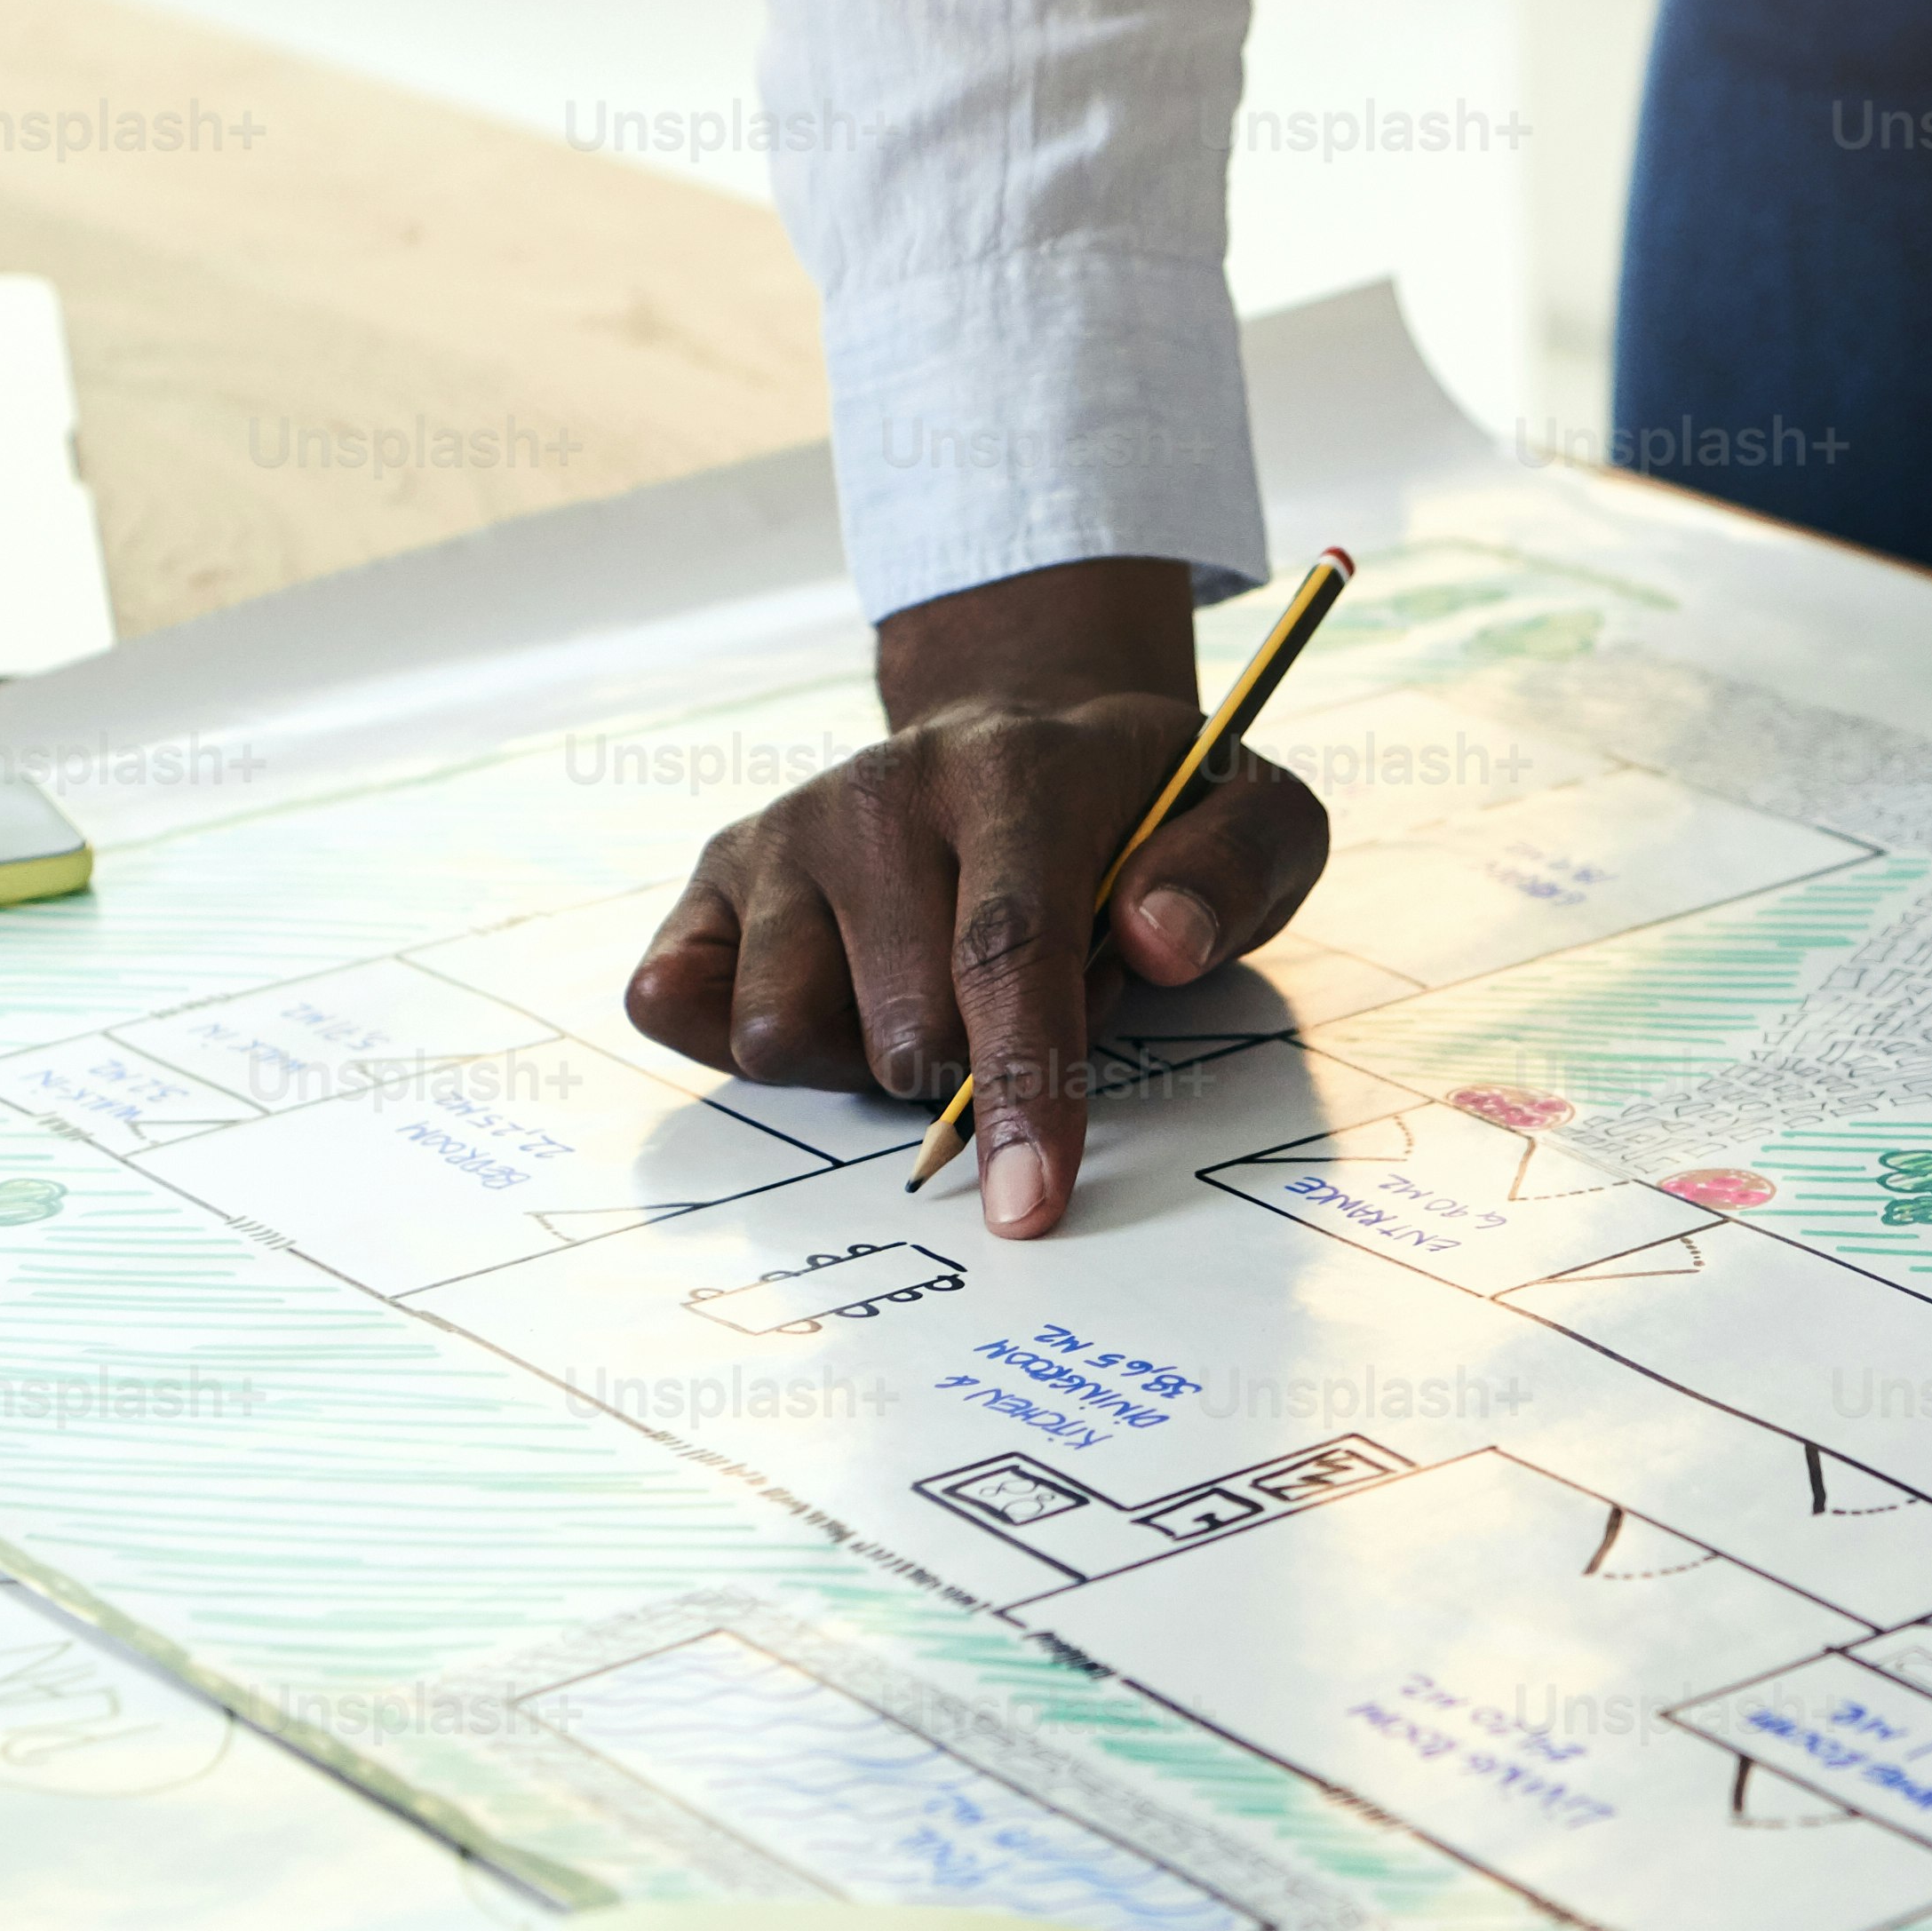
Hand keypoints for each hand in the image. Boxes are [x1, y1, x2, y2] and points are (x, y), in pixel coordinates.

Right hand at [621, 554, 1332, 1238]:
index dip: (1021, 1088)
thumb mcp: (1255, 818)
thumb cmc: (1145, 810)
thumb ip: (1237, 872)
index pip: (1006, 951)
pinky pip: (675, 1005)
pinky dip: (741, 1037)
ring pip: (781, 1037)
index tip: (1027, 1204)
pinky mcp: (716, 873)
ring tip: (930, 998)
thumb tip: (1157, 941)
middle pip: (900, 1028)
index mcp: (1012, 770)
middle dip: (971, 1069)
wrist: (1028, 726)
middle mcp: (879, 791)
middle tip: (1024, 1008)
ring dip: (862, 1061)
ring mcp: (786, 830)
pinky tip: (834, 994)